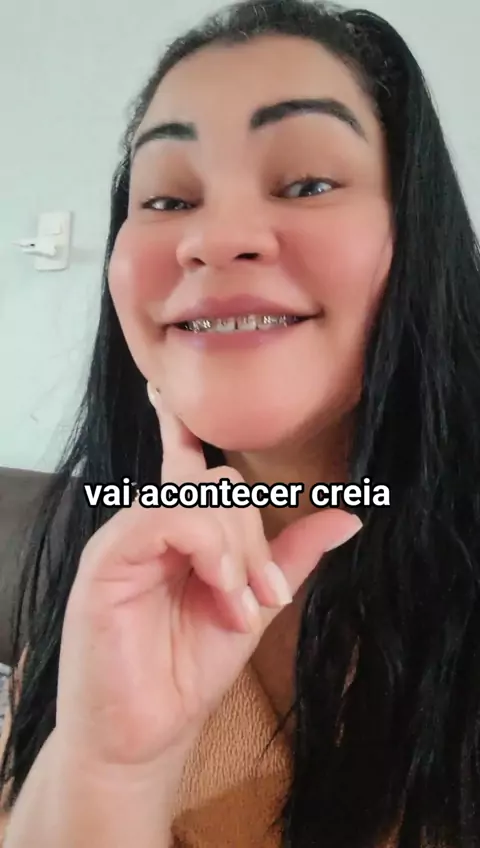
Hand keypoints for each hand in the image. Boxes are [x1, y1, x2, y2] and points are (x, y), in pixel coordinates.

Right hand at [55, 388, 361, 774]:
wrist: (146, 731)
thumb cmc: (189, 667)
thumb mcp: (254, 604)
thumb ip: (291, 556)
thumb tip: (350, 516)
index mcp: (179, 532)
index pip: (179, 463)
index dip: (177, 425)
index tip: (165, 393)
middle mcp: (149, 525)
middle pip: (217, 483)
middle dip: (256, 536)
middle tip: (267, 596)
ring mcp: (125, 539)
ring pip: (196, 497)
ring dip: (237, 549)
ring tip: (240, 604)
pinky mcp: (107, 560)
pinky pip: (165, 520)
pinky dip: (209, 548)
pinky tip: (220, 586)